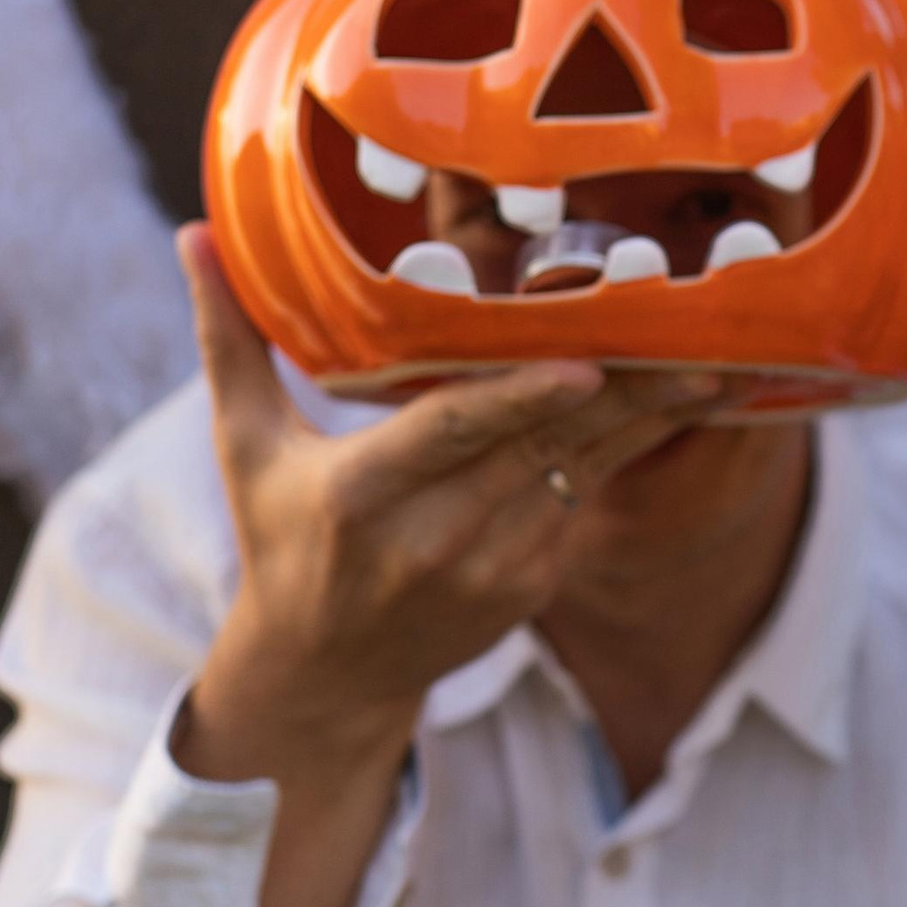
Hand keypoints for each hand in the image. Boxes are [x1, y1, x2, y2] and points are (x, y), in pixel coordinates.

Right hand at [175, 227, 727, 786]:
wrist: (325, 672)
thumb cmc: (279, 537)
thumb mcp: (246, 445)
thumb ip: (230, 339)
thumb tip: (194, 233)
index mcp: (361, 496)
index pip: (454, 434)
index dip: (523, 399)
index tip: (587, 366)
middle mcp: (434, 538)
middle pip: (542, 446)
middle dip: (623, 393)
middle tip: (694, 336)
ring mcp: (491, 570)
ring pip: (582, 472)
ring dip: (647, 418)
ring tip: (712, 363)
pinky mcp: (530, 587)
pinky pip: (584, 499)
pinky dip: (625, 450)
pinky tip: (676, 402)